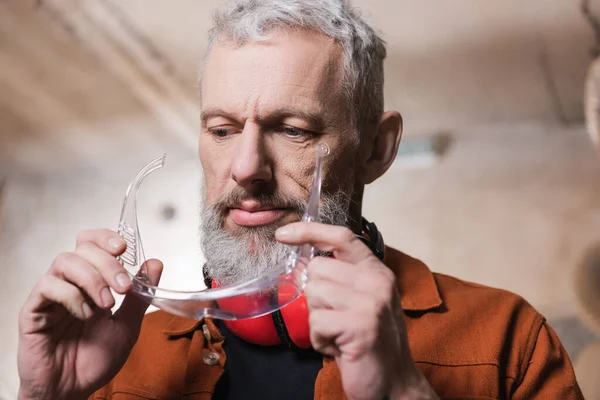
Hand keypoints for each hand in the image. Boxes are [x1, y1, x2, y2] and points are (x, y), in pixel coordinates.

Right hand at [17, 229, 162, 399]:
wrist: (73, 390)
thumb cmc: (95, 359)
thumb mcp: (127, 325)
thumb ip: (140, 295)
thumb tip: (155, 264)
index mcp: (90, 281)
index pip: (91, 243)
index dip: (105, 238)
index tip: (124, 248)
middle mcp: (69, 283)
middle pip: (82, 249)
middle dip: (108, 263)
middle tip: (124, 287)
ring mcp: (50, 295)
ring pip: (64, 261)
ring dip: (92, 279)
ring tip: (106, 304)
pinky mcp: (33, 310)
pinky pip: (47, 286)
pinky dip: (72, 296)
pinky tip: (85, 315)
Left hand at [276, 222, 436, 399]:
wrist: (393, 382)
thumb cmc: (368, 340)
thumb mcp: (358, 301)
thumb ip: (337, 279)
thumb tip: (301, 265)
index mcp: (376, 271)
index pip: (342, 237)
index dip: (310, 231)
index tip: (283, 233)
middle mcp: (377, 281)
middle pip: (318, 268)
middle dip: (316, 296)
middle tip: (334, 318)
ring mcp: (371, 302)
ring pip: (314, 294)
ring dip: (318, 320)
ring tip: (338, 333)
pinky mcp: (361, 325)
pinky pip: (317, 322)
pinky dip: (320, 339)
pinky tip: (338, 346)